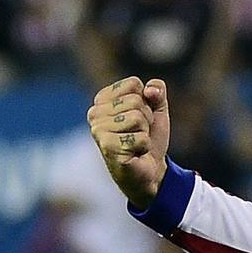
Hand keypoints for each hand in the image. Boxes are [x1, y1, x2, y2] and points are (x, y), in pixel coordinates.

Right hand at [87, 76, 170, 209]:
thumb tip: (150, 90)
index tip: (141, 117)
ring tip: (136, 142)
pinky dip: (144, 146)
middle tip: (139, 133)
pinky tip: (134, 153)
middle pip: (136, 101)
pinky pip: (139, 137)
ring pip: (137, 118)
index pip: (134, 84)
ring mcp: (98, 130)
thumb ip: (157, 91)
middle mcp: (94, 113)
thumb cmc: (148, 137)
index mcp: (103, 99)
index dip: (147, 101)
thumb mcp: (157, 109)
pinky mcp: (107, 147)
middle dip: (147, 118)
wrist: (150, 169)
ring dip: (145, 133)